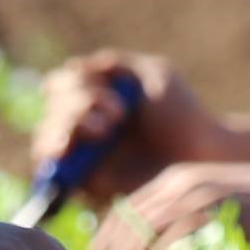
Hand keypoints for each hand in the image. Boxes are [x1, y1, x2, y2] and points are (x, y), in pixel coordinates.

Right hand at [32, 50, 228, 199]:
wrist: (204, 155)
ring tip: (105, 129)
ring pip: (45, 138)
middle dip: (77, 104)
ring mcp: (84, 158)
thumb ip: (118, 64)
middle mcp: (85, 128)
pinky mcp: (87, 185)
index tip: (105, 87)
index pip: (59, 86)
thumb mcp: (155, 76)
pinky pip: (52, 173)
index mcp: (96, 99)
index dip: (71, 83)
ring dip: (67, 124)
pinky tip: (69, 146)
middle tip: (118, 113)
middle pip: (50, 110)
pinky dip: (54, 156)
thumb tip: (75, 66)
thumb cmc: (185, 114)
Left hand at [83, 159, 249, 249]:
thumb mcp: (215, 208)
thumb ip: (186, 228)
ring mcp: (198, 197)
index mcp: (172, 183)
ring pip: (145, 234)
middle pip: (125, 226)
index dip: (102, 247)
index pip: (120, 215)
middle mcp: (178, 186)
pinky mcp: (218, 211)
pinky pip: (177, 241)